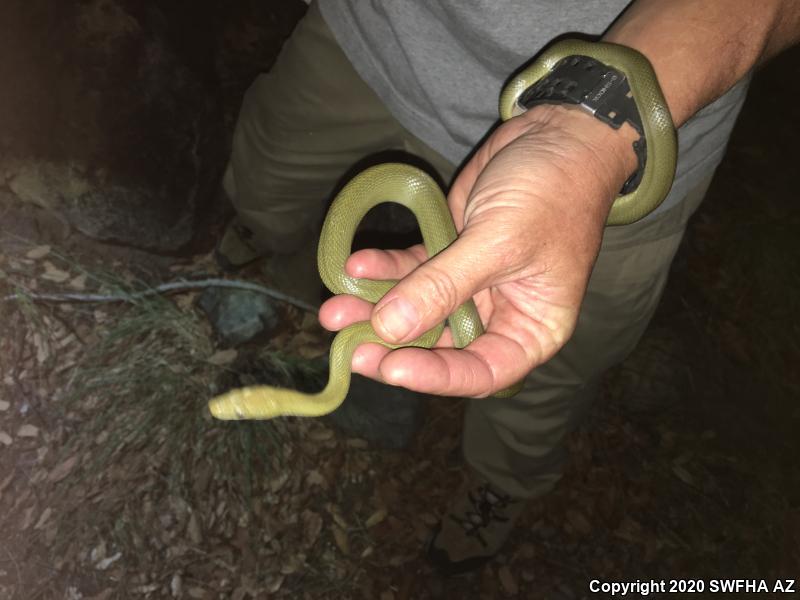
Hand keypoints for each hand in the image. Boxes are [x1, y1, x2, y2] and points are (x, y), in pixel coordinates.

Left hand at [319, 105, 637, 396]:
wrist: (559, 133)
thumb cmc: (553, 193)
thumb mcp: (499, 243)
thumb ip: (443, 287)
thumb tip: (390, 329)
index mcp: (532, 328)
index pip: (481, 372)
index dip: (436, 376)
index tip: (391, 368)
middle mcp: (500, 314)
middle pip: (442, 345)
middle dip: (393, 344)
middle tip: (349, 347)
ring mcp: (472, 283)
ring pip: (419, 308)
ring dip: (377, 308)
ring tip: (333, 310)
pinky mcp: (449, 250)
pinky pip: (412, 268)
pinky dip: (384, 268)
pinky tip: (355, 266)